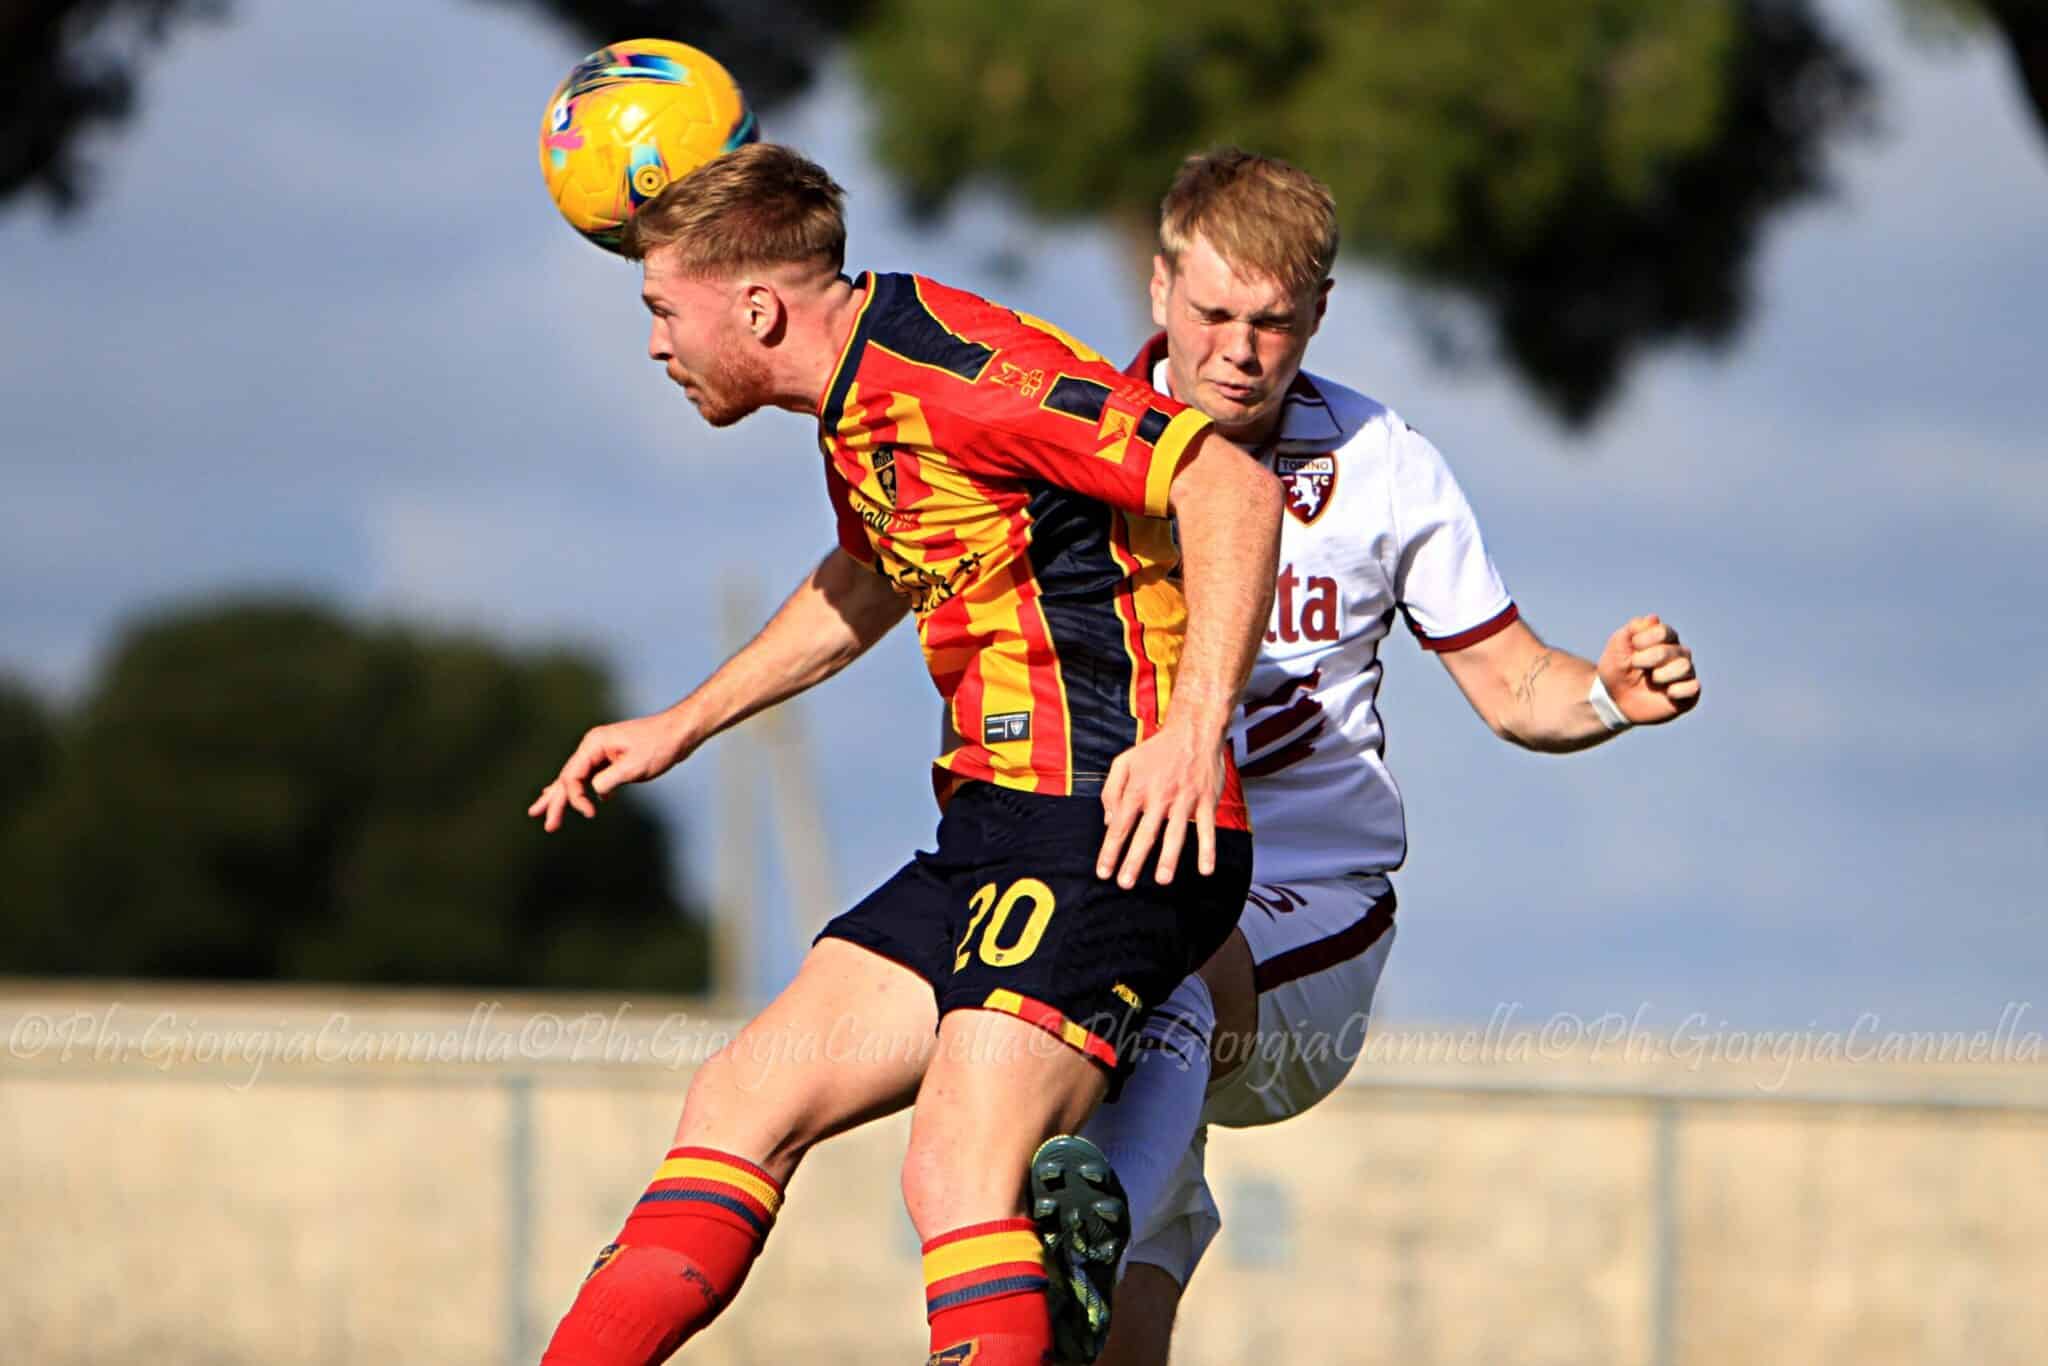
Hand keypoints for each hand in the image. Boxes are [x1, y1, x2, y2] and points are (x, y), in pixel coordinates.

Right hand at [527, 711, 692, 831]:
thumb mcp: (633, 767)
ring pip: (576, 777)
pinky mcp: (612, 758)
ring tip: (542, 812)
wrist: (680, 732)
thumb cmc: (659, 745)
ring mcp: (601, 751)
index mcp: (593, 744)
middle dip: (555, 801)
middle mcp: (592, 746)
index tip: (589, 814)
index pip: (571, 775)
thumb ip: (608, 780)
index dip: (574, 798)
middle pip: (567, 777)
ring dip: (563, 797)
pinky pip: (590, 776)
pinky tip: (581, 803)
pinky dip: (582, 790)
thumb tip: (594, 793)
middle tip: (547, 825)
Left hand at [1096, 722, 1226, 888]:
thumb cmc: (1156, 750)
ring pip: (1175, 833)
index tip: (1104, 873)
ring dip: (1169, 858)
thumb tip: (1108, 822)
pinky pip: (1207, 828)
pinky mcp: (1206, 800)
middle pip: (1144, 834)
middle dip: (1133, 860)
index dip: (1110, 851)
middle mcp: (1159, 797)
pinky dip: (1208, 849)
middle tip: (1125, 883)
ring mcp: (1184, 799)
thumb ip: (1111, 790)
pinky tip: (1206, 869)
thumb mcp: (1124, 762)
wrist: (1193, 731)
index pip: (1120, 825)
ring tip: (1162, 880)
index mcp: (1137, 789)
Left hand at [1596, 615, 1700, 724]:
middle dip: (1649, 658)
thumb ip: (1631, 631)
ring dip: (1662, 674)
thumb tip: (1653, 618)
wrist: (1617, 700)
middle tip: (1636, 665)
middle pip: (1672, 650)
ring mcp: (1685, 673)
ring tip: (1652, 680)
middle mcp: (1678, 652)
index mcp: (1664, 638)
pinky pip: (1694, 687)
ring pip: (1684, 666)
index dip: (1644, 640)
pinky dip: (1678, 691)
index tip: (1632, 648)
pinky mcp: (1689, 693)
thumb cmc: (1618, 670)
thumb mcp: (1616, 648)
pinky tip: (1667, 693)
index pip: (1663, 632)